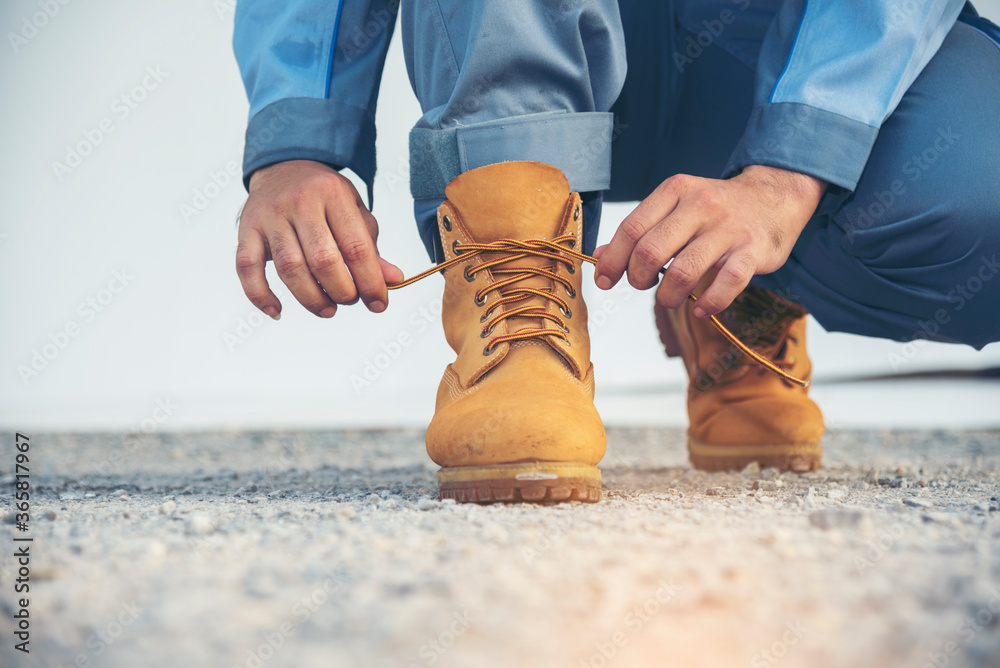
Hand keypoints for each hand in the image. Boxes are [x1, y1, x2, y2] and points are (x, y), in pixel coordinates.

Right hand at [235, 160, 402, 319]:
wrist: (284, 165)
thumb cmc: (325, 196)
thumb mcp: (354, 211)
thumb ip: (370, 247)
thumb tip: (393, 280)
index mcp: (334, 194)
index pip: (356, 247)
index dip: (370, 282)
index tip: (378, 304)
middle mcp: (300, 202)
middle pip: (323, 260)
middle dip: (342, 291)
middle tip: (350, 300)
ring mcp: (270, 215)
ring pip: (290, 268)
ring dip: (311, 298)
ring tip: (328, 309)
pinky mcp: (246, 229)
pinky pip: (247, 267)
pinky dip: (259, 295)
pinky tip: (277, 311)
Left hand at [594, 165, 824, 315]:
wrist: (776, 196)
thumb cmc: (717, 208)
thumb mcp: (676, 205)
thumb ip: (642, 229)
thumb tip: (600, 255)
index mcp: (676, 191)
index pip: (632, 229)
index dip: (613, 260)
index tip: (606, 280)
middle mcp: (701, 205)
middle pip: (651, 251)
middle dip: (639, 278)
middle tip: (645, 286)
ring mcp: (729, 228)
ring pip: (683, 271)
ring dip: (669, 296)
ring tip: (671, 299)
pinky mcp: (754, 250)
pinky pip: (726, 284)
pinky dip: (708, 303)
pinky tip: (701, 307)